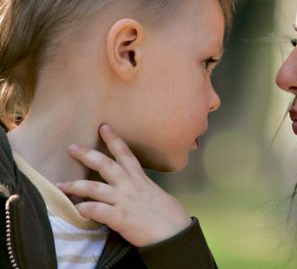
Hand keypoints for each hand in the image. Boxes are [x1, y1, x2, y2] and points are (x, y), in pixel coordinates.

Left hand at [57, 124, 191, 246]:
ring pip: (94, 187)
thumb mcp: (155, 193)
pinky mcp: (119, 217)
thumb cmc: (168, 213)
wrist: (173, 231)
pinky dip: (84, 209)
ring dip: (75, 186)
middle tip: (71, 148)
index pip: (125, 153)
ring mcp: (123, 200)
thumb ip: (141, 187)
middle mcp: (130, 185)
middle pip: (105, 164)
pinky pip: (96, 210)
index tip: (103, 127)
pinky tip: (76, 209)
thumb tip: (133, 187)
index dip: (113, 139)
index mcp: (140, 178)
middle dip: (87, 155)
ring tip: (61, 185)